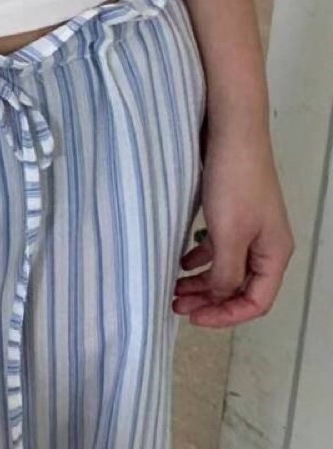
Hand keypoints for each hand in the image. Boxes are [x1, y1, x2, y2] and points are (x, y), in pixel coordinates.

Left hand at [173, 127, 293, 326]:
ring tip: (174, 287)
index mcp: (274, 254)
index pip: (256, 302)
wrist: (231, 132)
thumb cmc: (234, 182)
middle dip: (210, 300)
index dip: (226, 316)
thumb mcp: (229, 234)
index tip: (193, 317)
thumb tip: (220, 296)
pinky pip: (219, 247)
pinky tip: (181, 260)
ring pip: (227, 268)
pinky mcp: (233, 212)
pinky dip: (201, 257)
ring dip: (203, 281)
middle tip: (176, 304)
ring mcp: (250, 228)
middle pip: (241, 288)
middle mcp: (266, 245)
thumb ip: (225, 272)